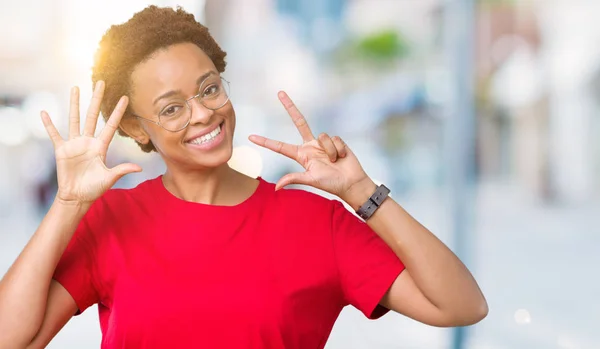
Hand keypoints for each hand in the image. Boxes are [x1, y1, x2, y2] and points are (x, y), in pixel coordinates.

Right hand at [41, 81, 141, 204]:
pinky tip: (44, 113)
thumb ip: (122, 170)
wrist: (77, 197)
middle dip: (97, 99)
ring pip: (74, 119)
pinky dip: (49, 124)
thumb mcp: (110, 178)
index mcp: (101, 146)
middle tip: (101, 82)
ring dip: (74, 104)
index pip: (111, 125)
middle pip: (93, 116)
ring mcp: (74, 144)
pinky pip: (54, 134)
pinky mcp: (62, 150)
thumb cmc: (94, 188)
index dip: (118, 112)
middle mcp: (88, 141)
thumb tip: (139, 169)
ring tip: (75, 88)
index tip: (125, 97)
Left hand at [249, 91, 373, 203]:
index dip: (266, 142)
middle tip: (280, 92)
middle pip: (299, 121)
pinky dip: (338, 149)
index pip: (280, 147)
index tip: (251, 137)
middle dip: (290, 106)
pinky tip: (342, 157)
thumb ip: (294, 178)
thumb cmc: (331, 183)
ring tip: (334, 162)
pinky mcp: (336, 140)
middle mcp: (310, 146)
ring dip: (330, 151)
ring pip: (323, 136)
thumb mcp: (310, 179)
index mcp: (301, 155)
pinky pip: (334, 138)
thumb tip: (277, 187)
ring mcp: (323, 142)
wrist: (351, 182)